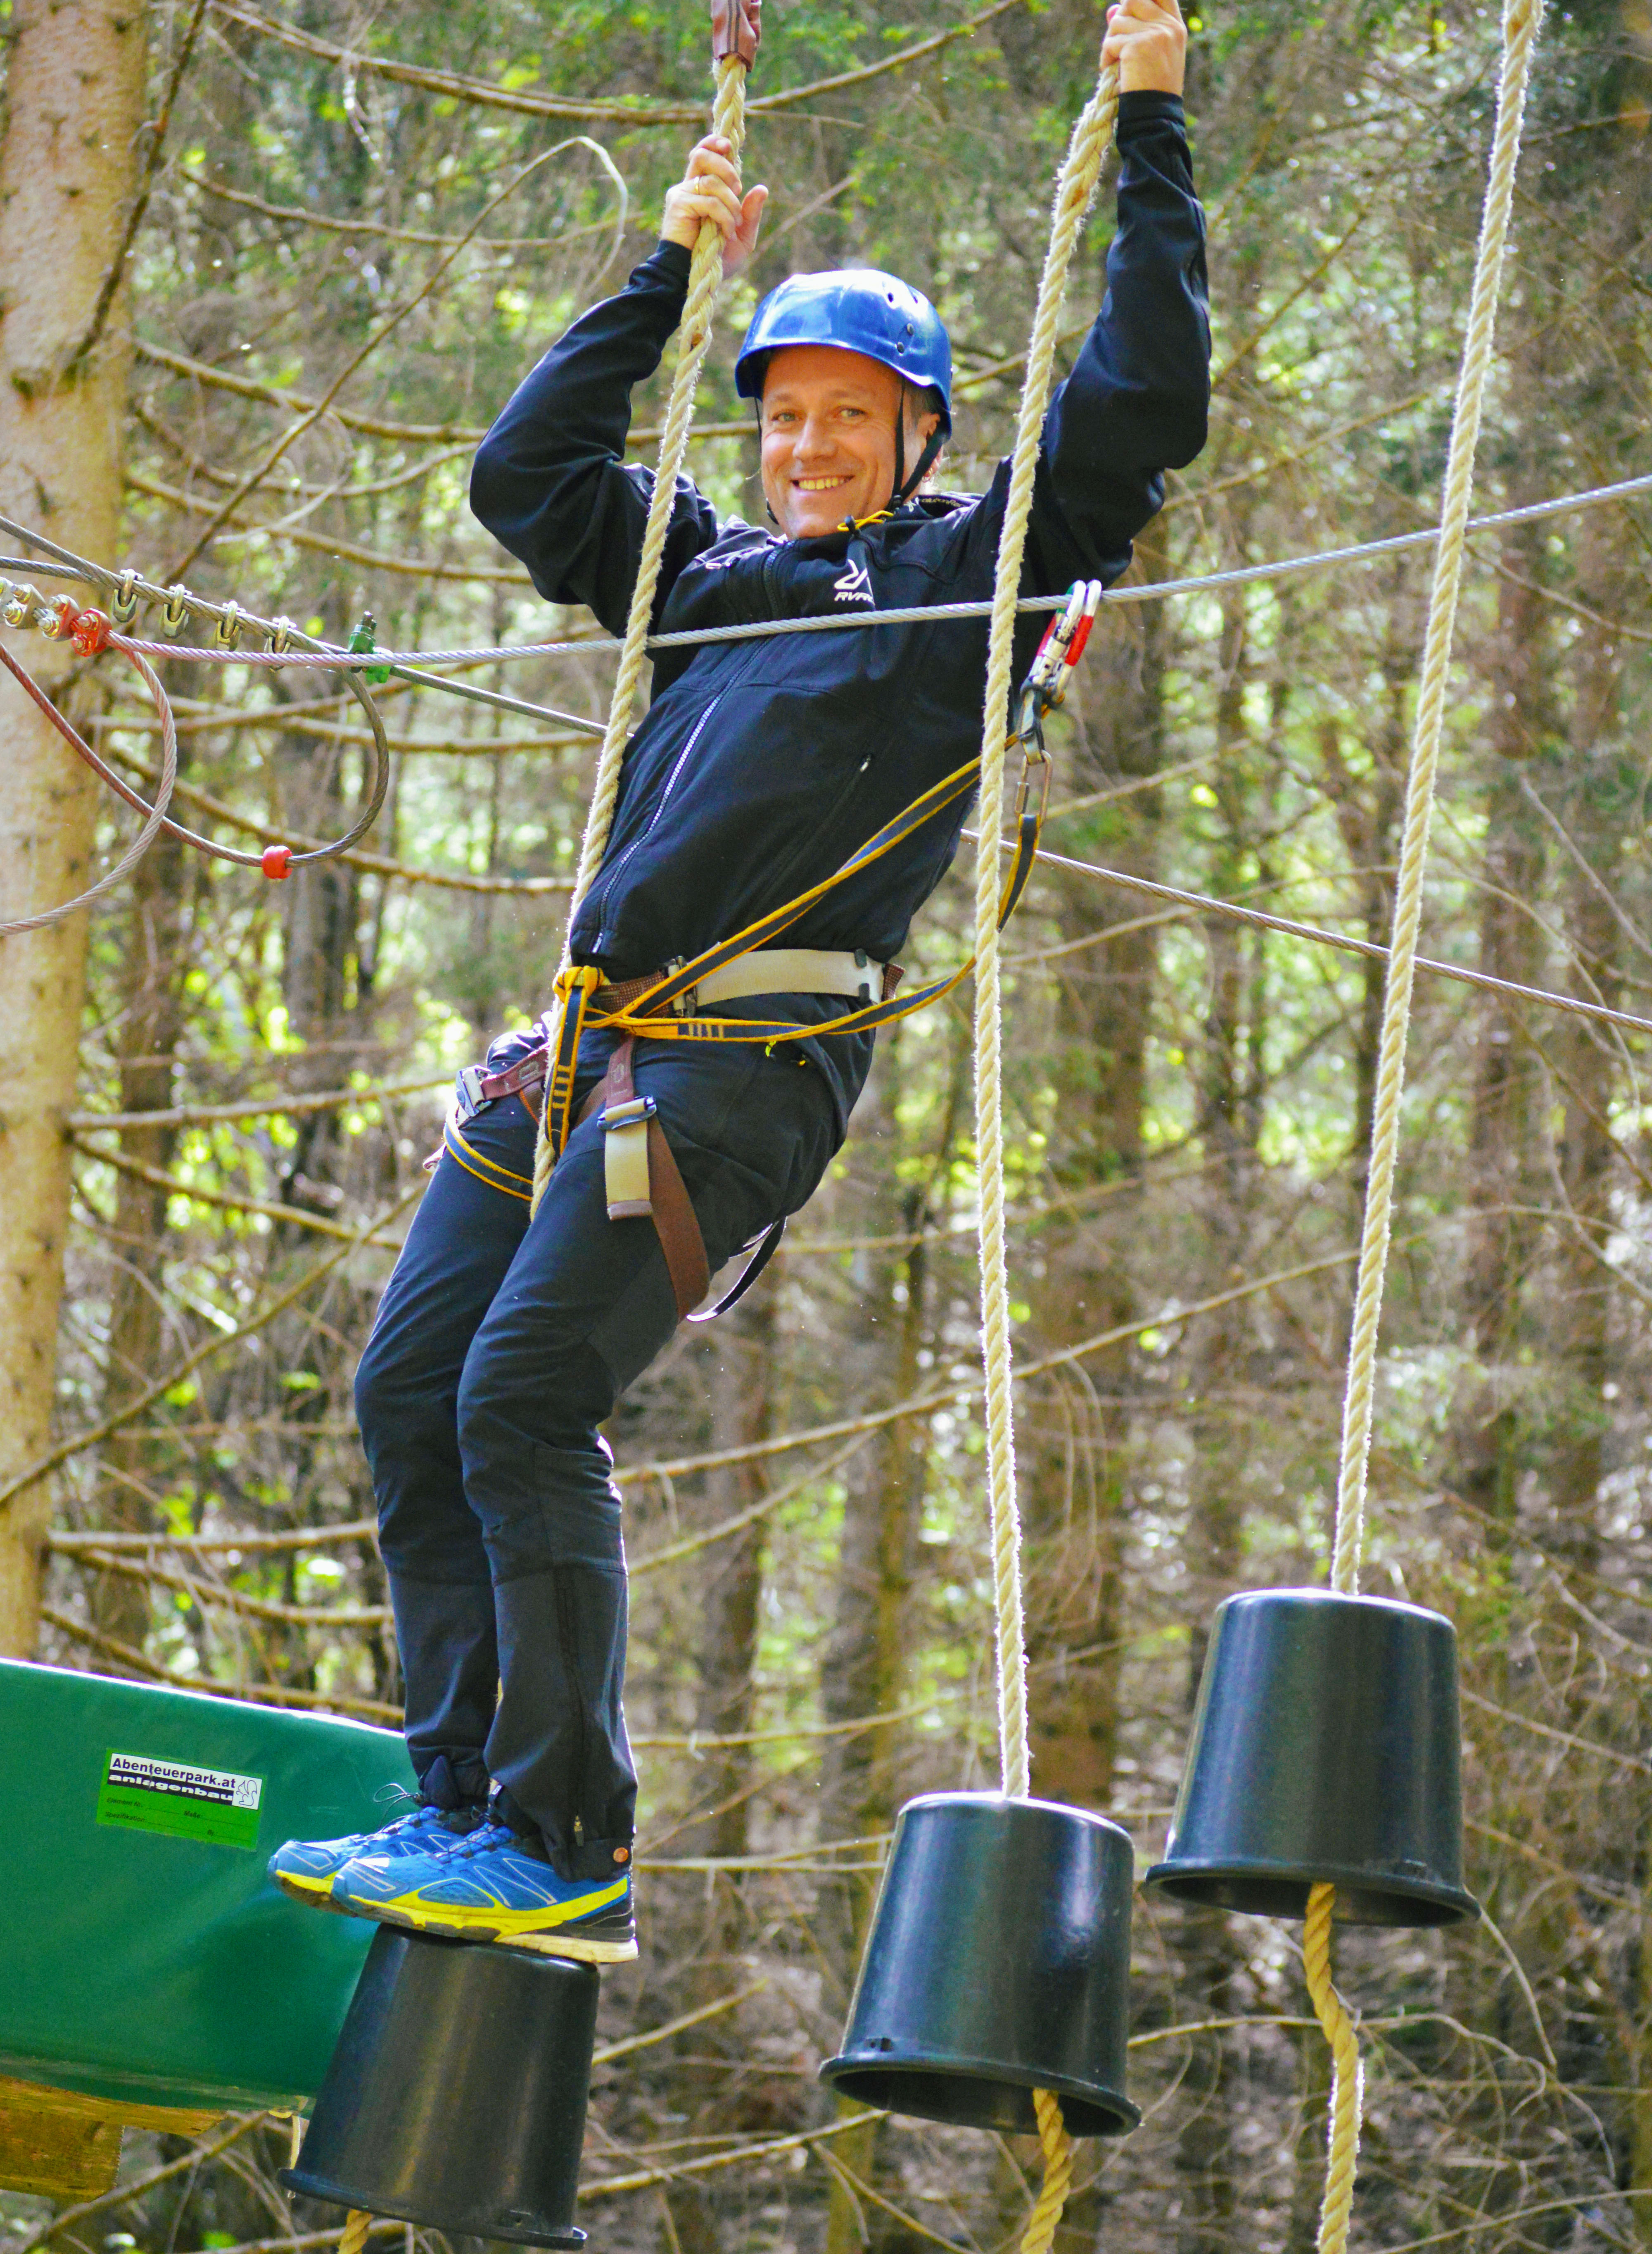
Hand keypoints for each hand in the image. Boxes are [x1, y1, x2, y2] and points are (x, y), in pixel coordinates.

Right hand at [661, 134, 767, 272]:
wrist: (697, 277)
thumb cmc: (716, 258)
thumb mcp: (742, 236)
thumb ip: (751, 213)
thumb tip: (762, 188)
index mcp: (701, 188)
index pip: (703, 153)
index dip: (715, 143)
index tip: (729, 146)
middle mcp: (689, 186)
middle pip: (703, 155)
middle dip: (726, 168)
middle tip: (737, 189)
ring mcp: (681, 194)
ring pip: (711, 180)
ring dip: (730, 201)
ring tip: (733, 223)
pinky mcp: (678, 205)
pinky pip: (709, 200)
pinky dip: (723, 216)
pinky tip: (724, 234)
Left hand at [1102, 0, 1186, 95]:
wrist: (1155, 115)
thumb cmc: (1152, 88)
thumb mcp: (1149, 54)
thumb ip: (1134, 28)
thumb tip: (1112, 10)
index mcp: (1175, 27)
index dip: (1141, 0)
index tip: (1128, 9)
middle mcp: (1167, 27)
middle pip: (1133, 1)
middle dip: (1120, 19)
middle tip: (1117, 41)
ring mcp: (1154, 34)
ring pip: (1118, 20)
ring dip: (1111, 40)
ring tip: (1115, 61)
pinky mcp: (1137, 46)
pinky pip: (1110, 41)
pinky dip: (1106, 56)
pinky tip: (1111, 69)